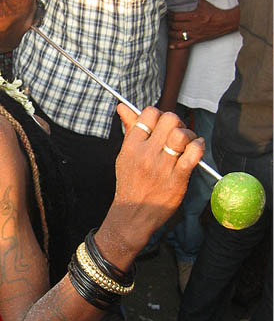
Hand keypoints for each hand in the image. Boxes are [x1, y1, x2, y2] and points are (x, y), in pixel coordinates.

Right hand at [99, 105, 203, 257]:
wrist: (134, 214)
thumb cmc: (131, 182)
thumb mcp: (125, 154)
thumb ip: (129, 129)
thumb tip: (123, 106)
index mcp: (132, 145)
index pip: (149, 114)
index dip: (159, 115)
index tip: (161, 125)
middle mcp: (146, 154)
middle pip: (169, 120)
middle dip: (177, 122)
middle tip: (177, 132)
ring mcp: (162, 166)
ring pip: (181, 135)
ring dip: (189, 135)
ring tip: (188, 142)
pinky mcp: (177, 179)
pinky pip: (193, 154)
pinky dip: (198, 147)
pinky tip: (196, 148)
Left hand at [168, 0, 239, 48]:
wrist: (225, 22)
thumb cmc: (214, 12)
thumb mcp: (204, 4)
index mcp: (194, 16)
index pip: (177, 16)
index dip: (169, 15)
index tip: (167, 13)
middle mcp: (193, 25)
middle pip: (175, 25)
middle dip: (169, 23)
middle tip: (166, 20)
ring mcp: (195, 33)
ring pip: (178, 35)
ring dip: (171, 33)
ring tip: (167, 30)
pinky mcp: (198, 39)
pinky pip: (186, 44)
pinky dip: (177, 45)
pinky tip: (171, 45)